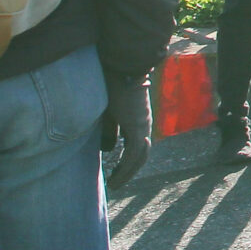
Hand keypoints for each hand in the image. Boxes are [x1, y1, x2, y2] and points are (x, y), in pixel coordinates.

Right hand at [100, 74, 153, 190]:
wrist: (119, 65)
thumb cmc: (111, 82)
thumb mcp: (107, 110)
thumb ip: (109, 130)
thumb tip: (109, 150)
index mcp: (137, 120)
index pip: (135, 145)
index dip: (127, 160)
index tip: (115, 171)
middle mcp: (143, 124)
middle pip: (140, 154)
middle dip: (128, 170)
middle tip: (116, 182)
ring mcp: (142, 125)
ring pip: (139, 157)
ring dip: (127, 172)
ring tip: (115, 184)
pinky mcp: (137, 126)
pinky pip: (133, 154)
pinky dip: (125, 168)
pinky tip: (115, 177)